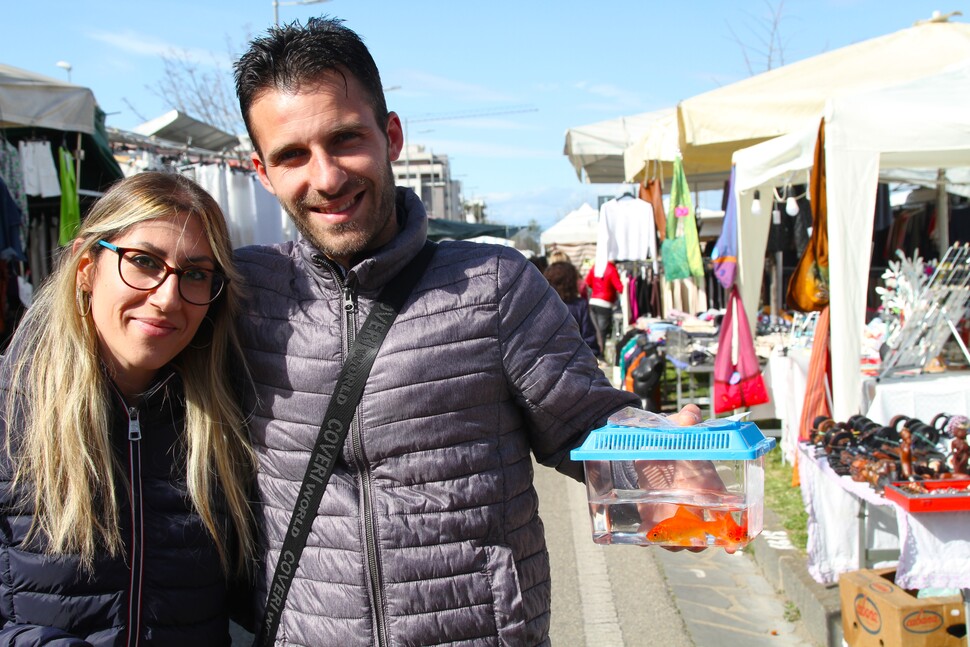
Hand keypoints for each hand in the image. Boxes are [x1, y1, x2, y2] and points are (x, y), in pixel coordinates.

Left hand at [635, 405, 736, 552]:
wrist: (646, 445)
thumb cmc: (672, 440)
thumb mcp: (677, 430)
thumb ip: (685, 423)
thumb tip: (690, 413)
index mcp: (708, 487)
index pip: (729, 516)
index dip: (734, 534)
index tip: (733, 546)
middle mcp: (695, 505)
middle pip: (703, 535)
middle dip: (699, 542)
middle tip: (690, 540)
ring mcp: (674, 514)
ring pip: (680, 539)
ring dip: (674, 543)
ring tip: (665, 538)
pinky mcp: (653, 517)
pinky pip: (654, 535)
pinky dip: (650, 539)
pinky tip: (644, 536)